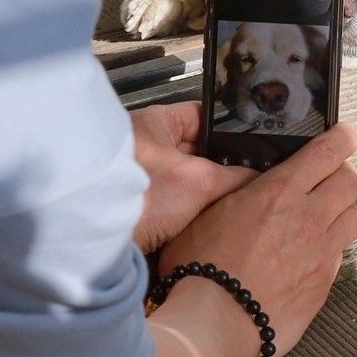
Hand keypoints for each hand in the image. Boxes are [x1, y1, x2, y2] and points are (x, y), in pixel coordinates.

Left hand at [130, 102, 253, 253]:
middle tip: (250, 180)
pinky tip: (211, 219)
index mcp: (156, 123)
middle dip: (221, 167)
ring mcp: (142, 175)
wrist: (98, 241)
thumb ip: (234, 177)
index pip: (203, 116)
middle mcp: (147, 144)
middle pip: (198, 150)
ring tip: (235, 201)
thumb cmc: (141, 195)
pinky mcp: (138, 204)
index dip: (230, 129)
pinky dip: (190, 209)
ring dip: (206, 192)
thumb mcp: (198, 181)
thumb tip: (259, 179)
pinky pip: (174, 201)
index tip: (254, 143)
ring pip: (188, 179)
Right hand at [157, 123, 356, 356]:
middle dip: (344, 173)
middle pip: (351, 181)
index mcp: (278, 192)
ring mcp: (321, 253)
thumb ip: (242, 191)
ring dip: (343, 211)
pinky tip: (308, 254)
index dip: (342, 139)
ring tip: (324, 216)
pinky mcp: (324, 285)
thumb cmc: (201, 267)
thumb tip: (254, 182)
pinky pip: (340, 255)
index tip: (346, 135)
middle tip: (329, 177)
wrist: (213, 323)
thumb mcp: (211, 211)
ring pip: (355, 218)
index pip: (327, 152)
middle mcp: (308, 218)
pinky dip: (330, 247)